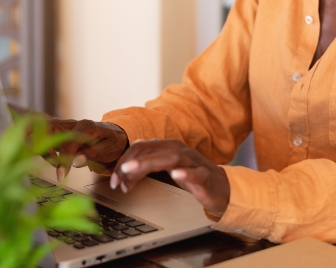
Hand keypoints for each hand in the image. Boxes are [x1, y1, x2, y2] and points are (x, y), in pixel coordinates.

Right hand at [46, 119, 128, 179]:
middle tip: (51, 165)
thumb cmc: (113, 142)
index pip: (70, 141)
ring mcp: (66, 127)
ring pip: (46, 132)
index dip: (64, 158)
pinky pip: (48, 137)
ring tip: (52, 164)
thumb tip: (75, 161)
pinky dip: (46, 148)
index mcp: (87, 126)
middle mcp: (74, 124)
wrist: (116, 135)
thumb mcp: (108, 149)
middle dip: (46, 146)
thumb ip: (91, 153)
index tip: (61, 175)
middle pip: (52, 130)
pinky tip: (53, 160)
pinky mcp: (62, 133)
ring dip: (44, 146)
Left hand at [110, 139, 229, 217]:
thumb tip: (122, 169)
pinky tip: (176, 174)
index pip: (141, 147)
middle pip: (151, 150)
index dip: (124, 161)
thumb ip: (146, 166)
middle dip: (130, 164)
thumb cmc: (191, 178)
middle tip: (117, 179)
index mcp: (167, 147)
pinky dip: (185, 173)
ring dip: (148, 163)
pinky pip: (196, 173)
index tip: (114, 179)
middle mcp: (179, 150)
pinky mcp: (205, 176)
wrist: (221, 188)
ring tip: (132, 170)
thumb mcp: (165, 171)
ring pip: (170, 158)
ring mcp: (193, 161)